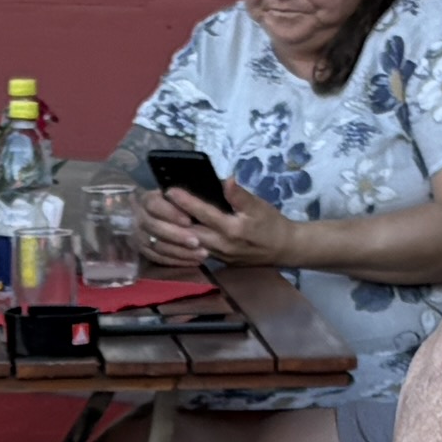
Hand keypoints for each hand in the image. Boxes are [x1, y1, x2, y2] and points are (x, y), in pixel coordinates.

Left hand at [140, 177, 288, 270]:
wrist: (284, 250)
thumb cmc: (272, 224)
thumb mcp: (259, 206)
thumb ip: (240, 195)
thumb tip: (226, 180)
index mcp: (232, 229)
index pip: (203, 213)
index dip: (185, 201)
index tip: (170, 190)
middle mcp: (222, 245)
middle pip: (189, 232)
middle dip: (171, 218)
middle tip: (158, 202)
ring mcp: (219, 256)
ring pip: (189, 243)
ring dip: (174, 231)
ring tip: (161, 215)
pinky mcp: (219, 261)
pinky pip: (196, 250)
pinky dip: (184, 241)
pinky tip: (174, 231)